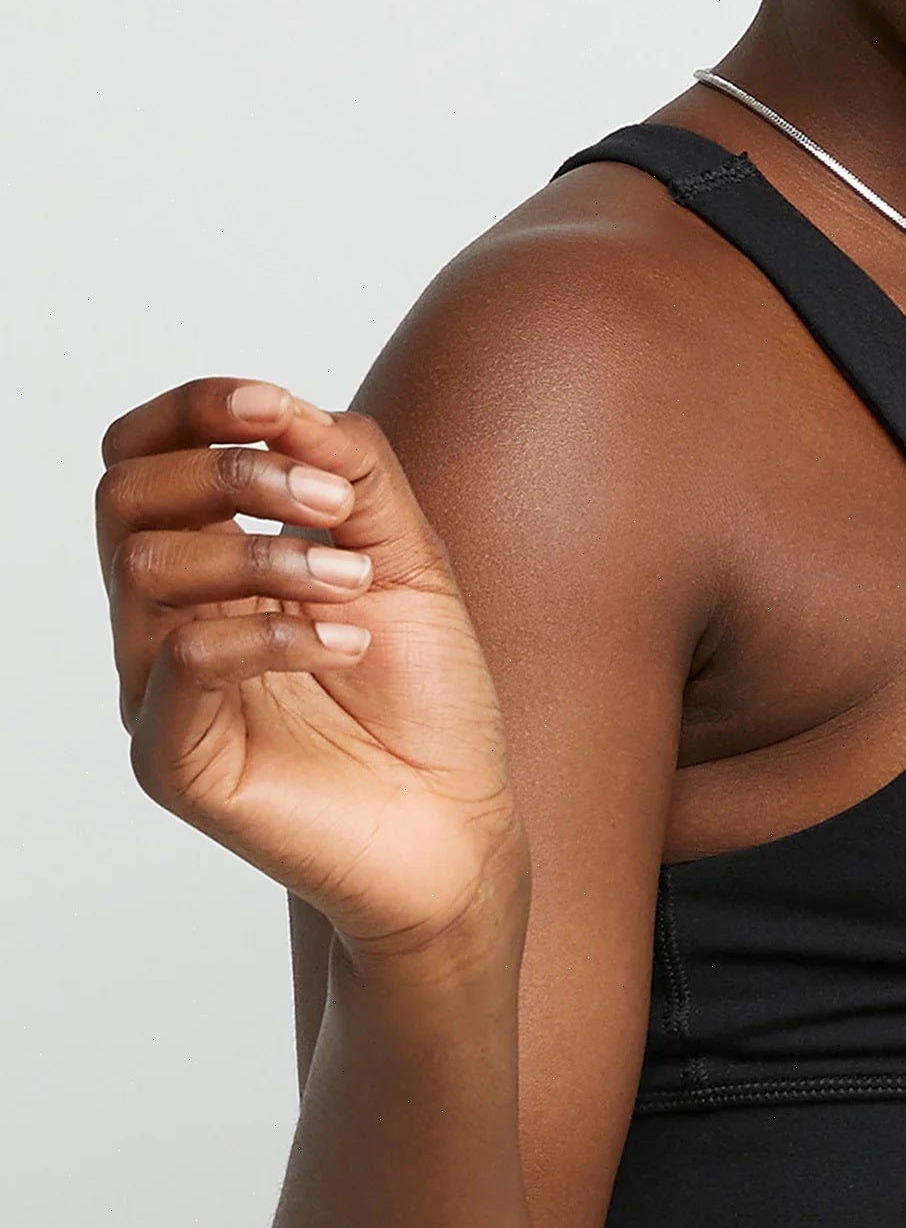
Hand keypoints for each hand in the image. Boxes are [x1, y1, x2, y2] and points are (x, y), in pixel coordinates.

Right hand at [96, 377, 525, 963]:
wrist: (459, 823)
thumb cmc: (425, 698)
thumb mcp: (404, 557)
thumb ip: (353, 473)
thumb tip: (289, 406)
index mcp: (207, 565)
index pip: (140, 457)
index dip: (190, 411)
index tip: (272, 404)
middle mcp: (165, 622)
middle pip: (124, 496)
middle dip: (232, 471)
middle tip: (332, 501)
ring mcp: (161, 693)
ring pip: (148, 568)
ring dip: (267, 552)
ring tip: (356, 584)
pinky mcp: (176, 760)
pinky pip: (184, 660)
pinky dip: (276, 630)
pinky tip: (349, 645)